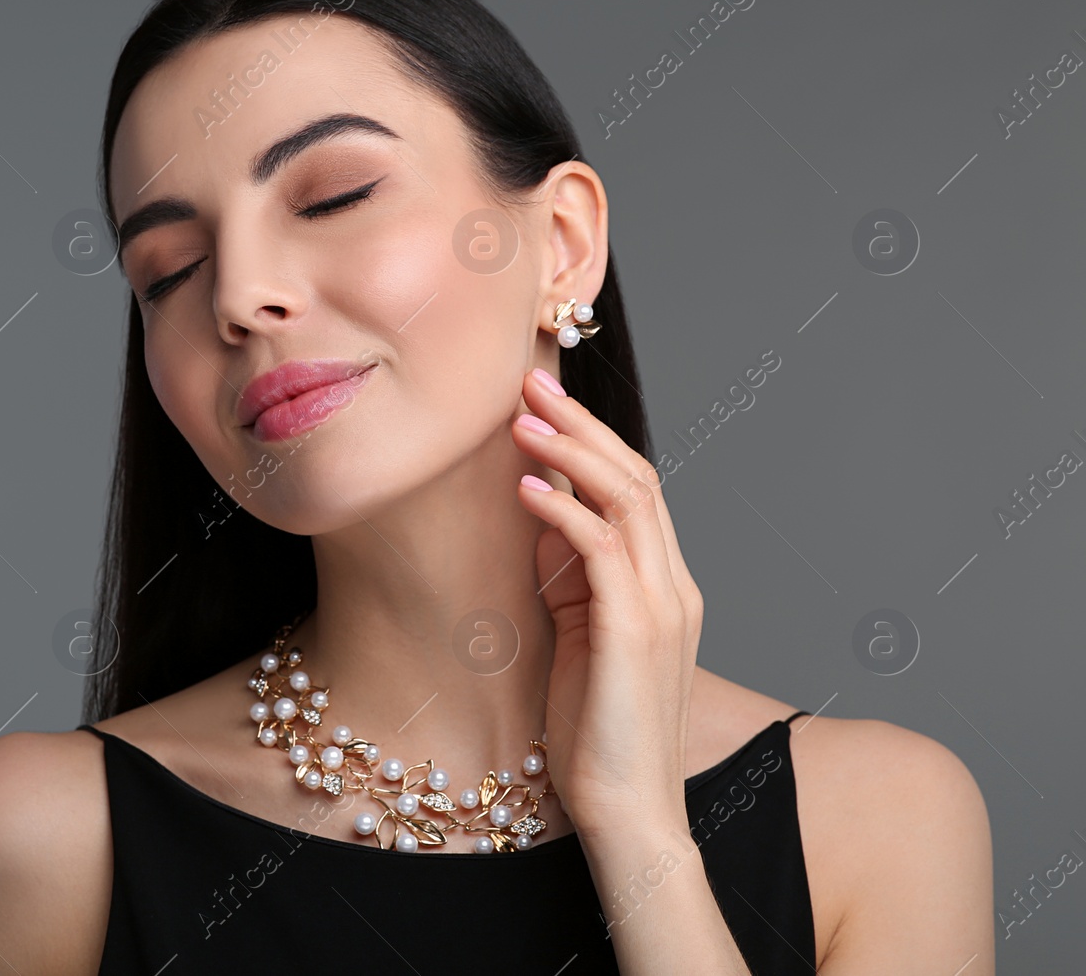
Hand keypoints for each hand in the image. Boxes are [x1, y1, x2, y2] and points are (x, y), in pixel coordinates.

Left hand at [511, 367, 703, 839]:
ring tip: (519, 421)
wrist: (628, 811)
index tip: (540, 403)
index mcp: (666, 588)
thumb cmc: (597, 733)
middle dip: (581, 424)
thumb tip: (543, 516)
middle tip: (530, 383)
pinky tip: (526, 490)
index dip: (591, 439)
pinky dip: (565, 512)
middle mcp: (675, 587)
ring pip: (627, 499)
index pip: (637, 490)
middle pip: (637, 477)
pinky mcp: (635, 632)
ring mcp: (663, 607)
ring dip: (570, 452)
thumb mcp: (582, 638)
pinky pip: (603, 550)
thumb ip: (573, 580)